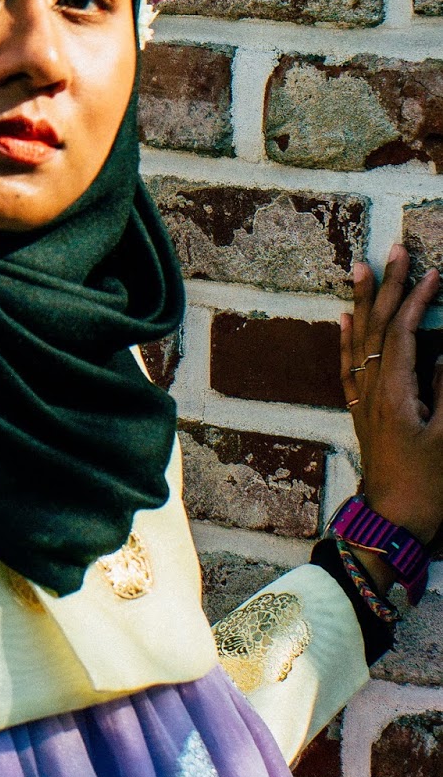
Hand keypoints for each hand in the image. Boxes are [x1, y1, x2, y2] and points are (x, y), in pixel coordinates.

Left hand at [339, 245, 442, 593]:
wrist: (392, 527)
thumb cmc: (428, 488)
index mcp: (395, 393)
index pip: (403, 333)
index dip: (416, 299)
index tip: (432, 272)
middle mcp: (372, 391)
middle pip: (377, 328)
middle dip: (385, 286)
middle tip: (391, 249)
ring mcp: (364, 402)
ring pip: (360, 341)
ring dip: (363, 303)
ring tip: (359, 269)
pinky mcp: (363, 414)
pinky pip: (350, 366)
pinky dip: (349, 339)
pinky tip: (345, 321)